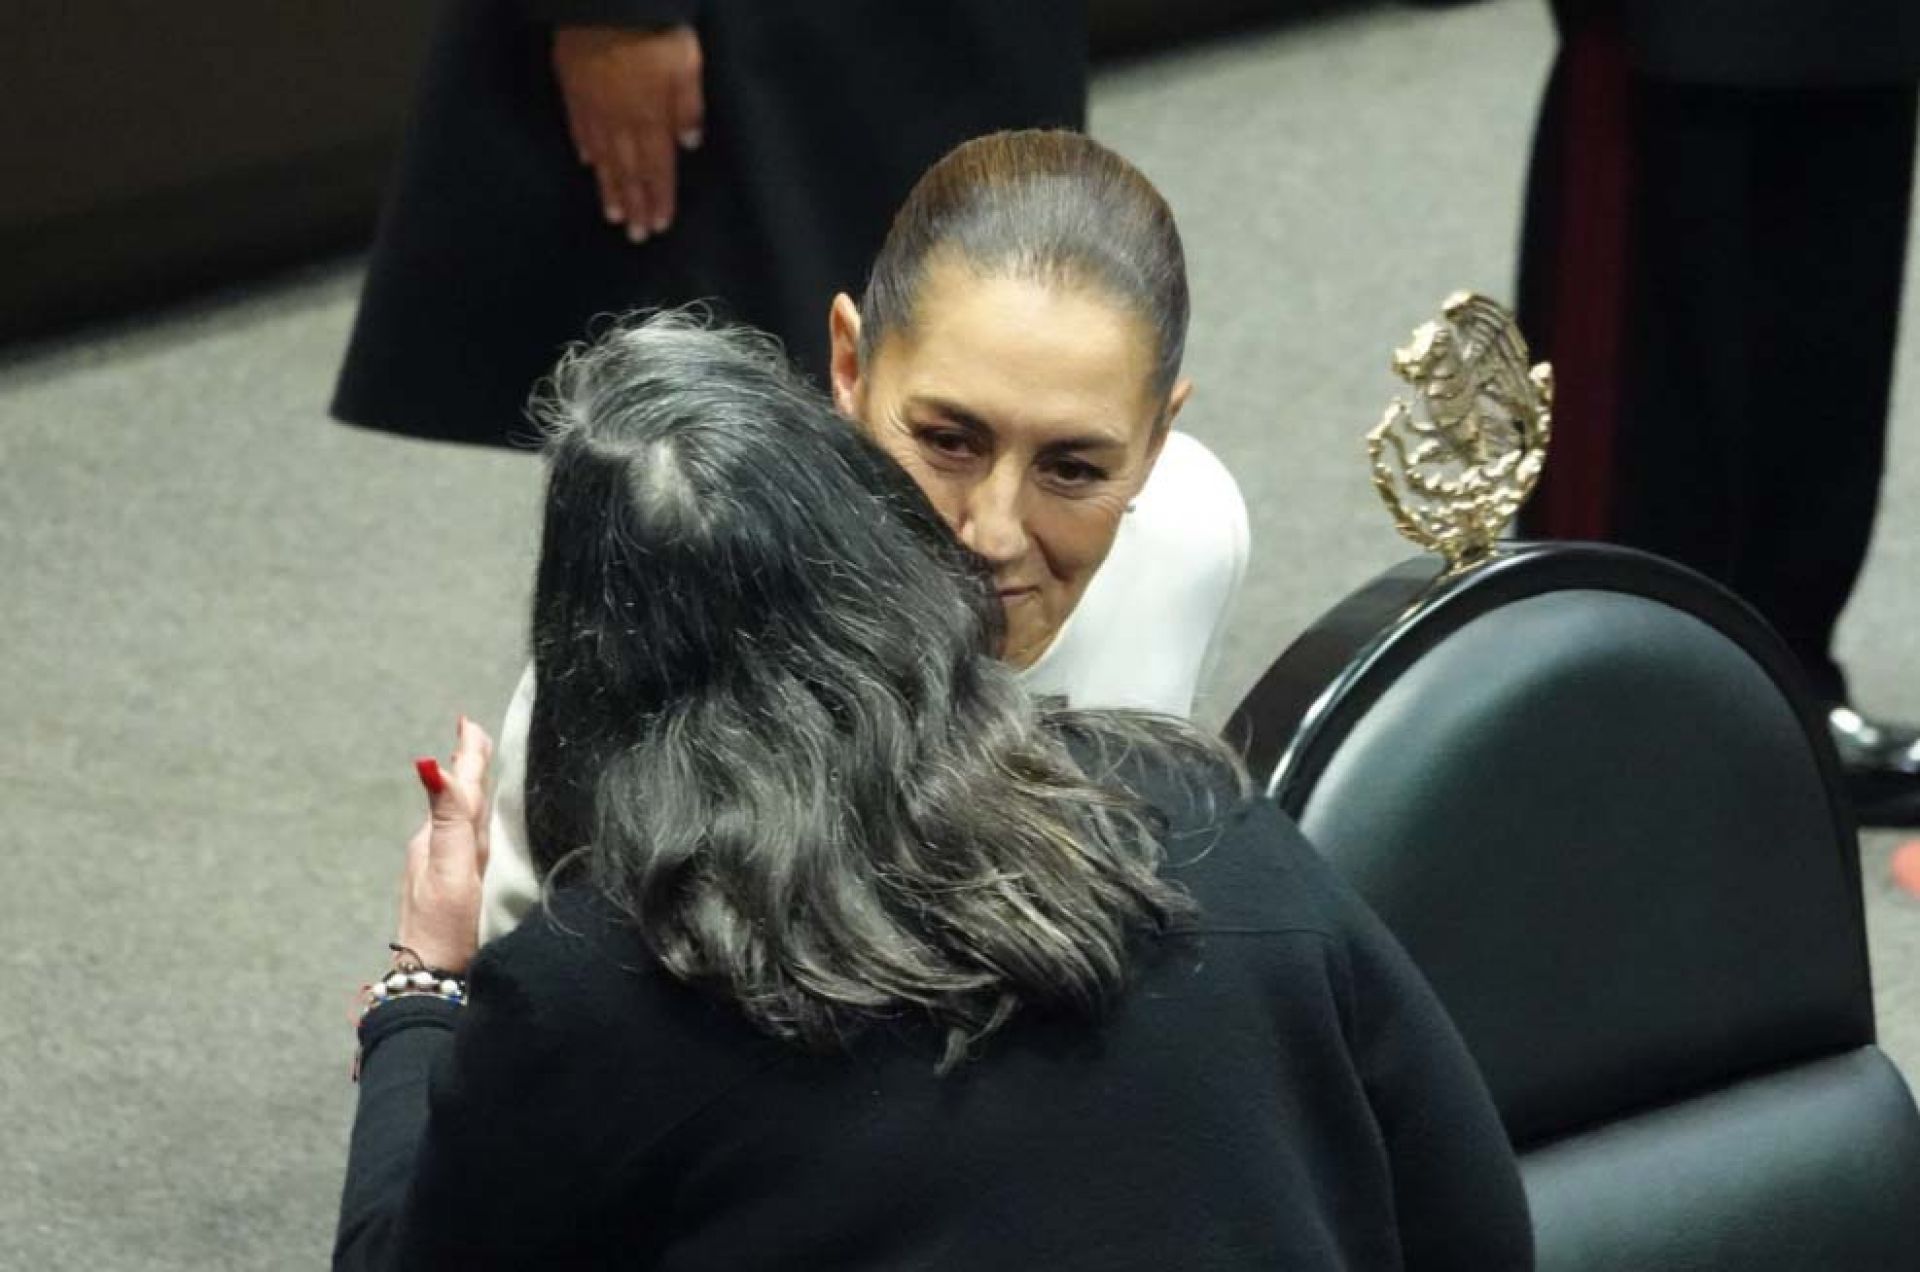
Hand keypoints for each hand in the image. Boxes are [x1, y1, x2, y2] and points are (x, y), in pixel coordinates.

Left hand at [395, 716, 493, 973]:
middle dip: (471, 768)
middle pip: (459, 799)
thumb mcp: (449, 870)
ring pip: (463, 822)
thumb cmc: (444, 928)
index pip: (457, 787)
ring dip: (473, 795)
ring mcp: (445, 873)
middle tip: (478, 737)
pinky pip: (470, 845)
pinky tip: (483, 830)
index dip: (468, 756)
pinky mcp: (455, 894)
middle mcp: (439, 851)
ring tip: (482, 773)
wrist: (433, 985)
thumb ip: (447, 819)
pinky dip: (478, 826)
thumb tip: (429, 764)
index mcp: (437, 840)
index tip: (469, 722)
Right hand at [551, 24, 703, 243]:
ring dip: (610, 188)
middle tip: (637, 236)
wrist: (605, 0)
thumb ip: (688, 105)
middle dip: (635, 205)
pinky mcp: (574, 87)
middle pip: (629, 171)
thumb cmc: (654, 28)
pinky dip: (586, 149)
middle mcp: (621, 119)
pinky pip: (579, 127)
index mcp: (651, 117)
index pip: (658, 168)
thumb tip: (690, 143)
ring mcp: (593, 105)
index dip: (659, 197)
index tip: (659, 223)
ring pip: (603, 157)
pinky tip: (588, 165)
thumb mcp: (686, 63)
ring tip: (615, 215)